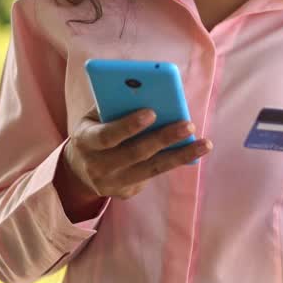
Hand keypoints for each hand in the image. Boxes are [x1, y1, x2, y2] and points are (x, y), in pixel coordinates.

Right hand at [56, 107, 211, 218]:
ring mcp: (113, 183)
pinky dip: (175, 161)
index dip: (128, 125)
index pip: (107, 136)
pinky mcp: (127, 192)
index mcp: (86, 142)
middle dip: (164, 138)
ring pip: (152, 169)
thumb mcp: (94, 117)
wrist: (78, 169)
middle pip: (135, 154)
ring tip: (204, 144)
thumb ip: (115, 105)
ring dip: (181, 155)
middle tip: (189, 125)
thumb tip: (149, 91)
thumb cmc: (95, 130)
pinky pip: (155, 174)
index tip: (152, 112)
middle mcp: (98, 166)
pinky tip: (194, 151)